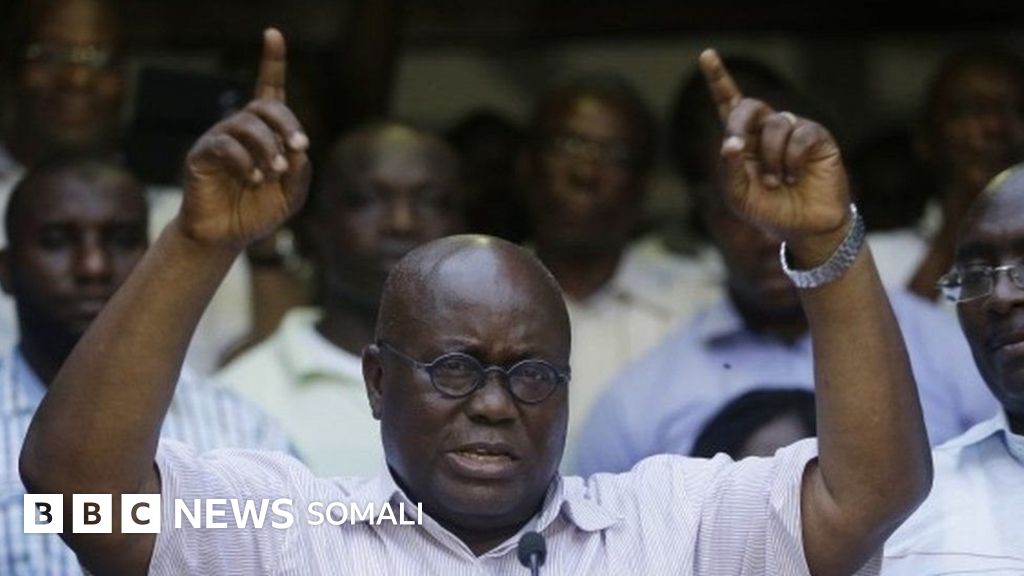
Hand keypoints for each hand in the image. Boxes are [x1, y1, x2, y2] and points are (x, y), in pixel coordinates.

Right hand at [180, 29, 310, 249]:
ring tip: (272, 173)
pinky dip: (244, 161)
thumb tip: (299, 150)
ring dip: (267, 148)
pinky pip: (224, 145)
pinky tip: (251, 178)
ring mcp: (219, 138)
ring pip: (246, 125)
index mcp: (265, 133)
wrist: (225, 237)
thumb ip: (301, 174)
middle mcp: (241, 128)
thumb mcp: (291, 196)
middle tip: (299, 148)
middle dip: (287, 124)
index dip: (272, 61)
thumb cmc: (257, 212)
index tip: (273, 34)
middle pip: (265, 105)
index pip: (269, 90)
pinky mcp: (202, 154)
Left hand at [699, 49, 850, 262]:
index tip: (706, 55)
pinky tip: (796, 176)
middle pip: (749, 106)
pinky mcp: (816, 137)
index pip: (730, 104)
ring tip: (778, 182)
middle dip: (739, 123)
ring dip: (771, 159)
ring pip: (774, 125)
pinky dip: (792, 159)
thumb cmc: (770, 211)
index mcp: (744, 141)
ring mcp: (792, 131)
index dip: (719, 79)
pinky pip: (799, 134)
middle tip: (737, 146)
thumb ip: (730, 169)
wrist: (805, 228)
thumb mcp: (739, 195)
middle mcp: (767, 130)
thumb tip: (730, 142)